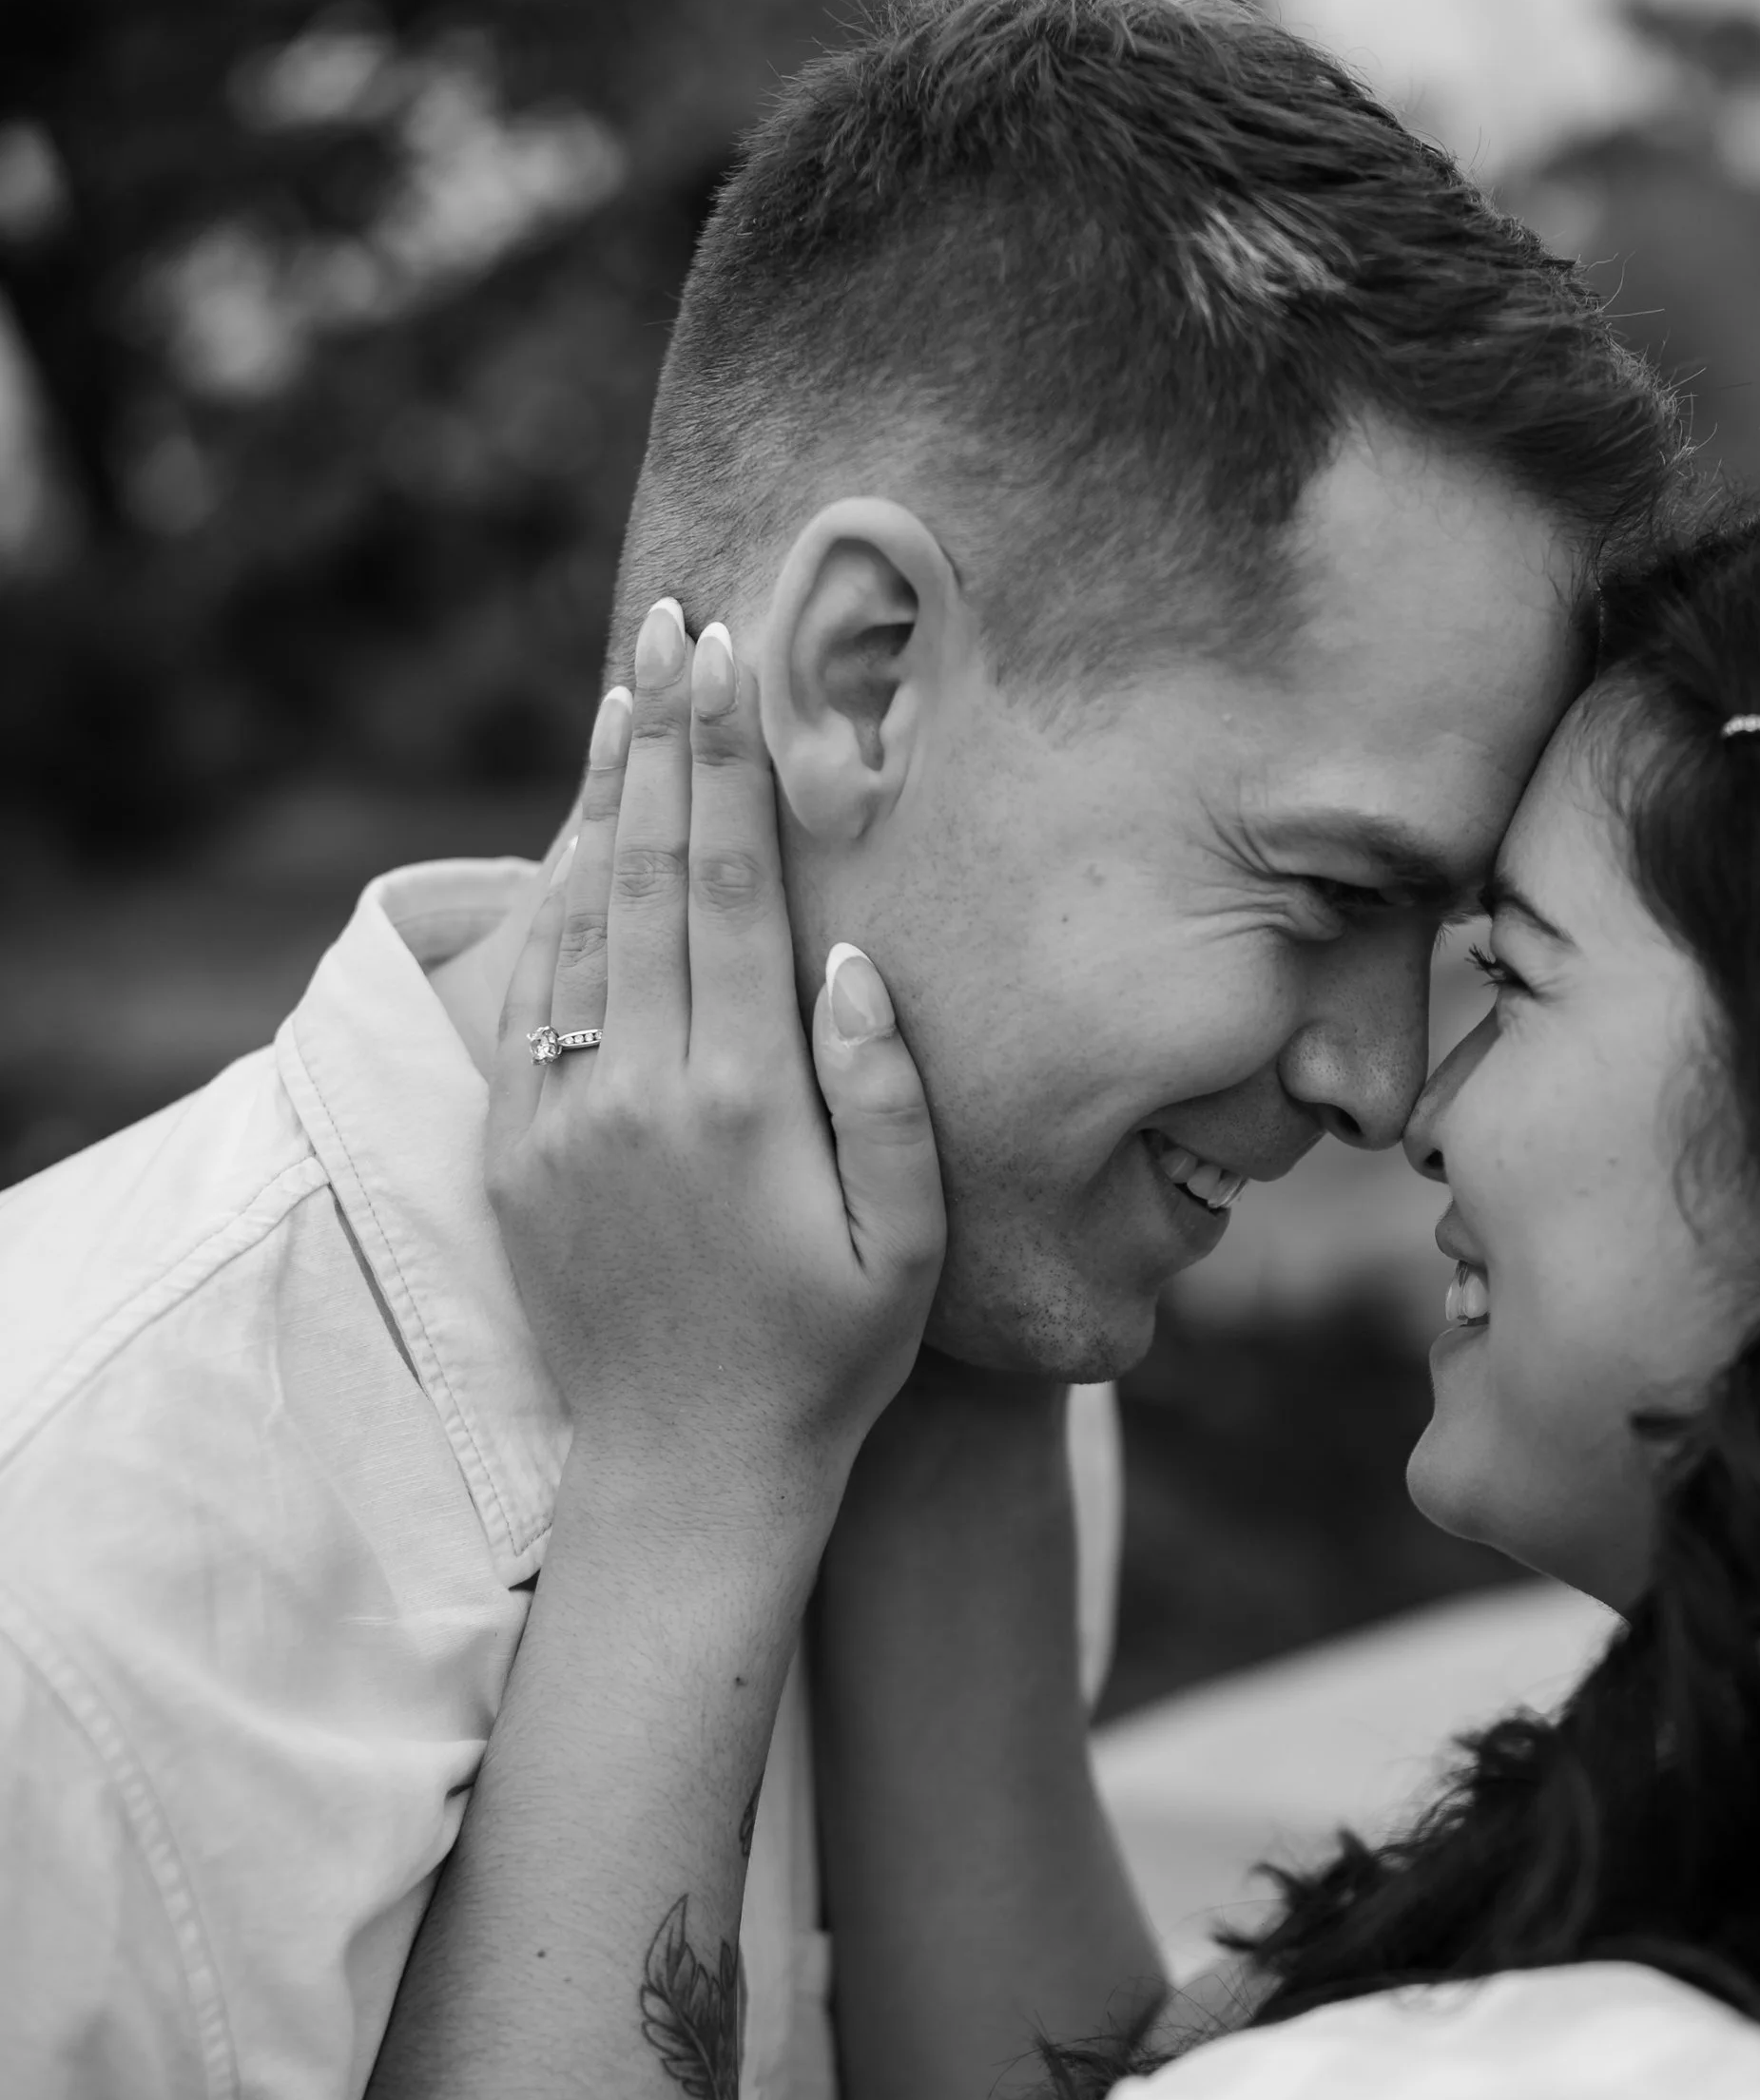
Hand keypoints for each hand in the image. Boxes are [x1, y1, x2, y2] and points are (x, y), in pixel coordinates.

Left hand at [487, 602, 944, 1503]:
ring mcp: (562, 1117)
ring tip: (622, 695)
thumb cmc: (828, 1359)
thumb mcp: (906, 1249)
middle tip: (669, 626)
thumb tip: (844, 960)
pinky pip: (528, 993)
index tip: (726, 657)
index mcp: (743, 1101)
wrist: (685, 1473)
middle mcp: (638, 1090)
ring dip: (602, 797)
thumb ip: (888, 1100)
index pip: (734, 886)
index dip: (729, 760)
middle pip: (649, 871)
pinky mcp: (513, 1149)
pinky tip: (579, 836)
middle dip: (662, 737)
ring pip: (575, 915)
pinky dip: (552, 897)